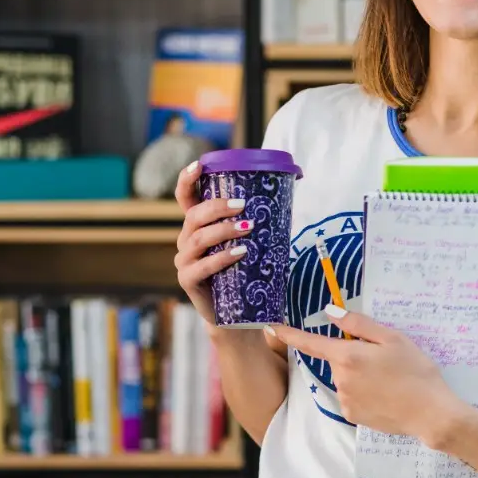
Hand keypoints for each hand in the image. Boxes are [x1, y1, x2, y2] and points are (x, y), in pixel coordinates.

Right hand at [172, 160, 252, 325]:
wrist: (237, 312)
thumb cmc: (244, 270)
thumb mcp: (249, 240)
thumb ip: (258, 216)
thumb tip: (293, 184)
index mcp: (198, 224)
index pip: (185, 197)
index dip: (187, 179)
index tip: (199, 165)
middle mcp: (186, 239)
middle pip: (193, 216)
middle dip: (217, 207)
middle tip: (242, 206)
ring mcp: (184, 260)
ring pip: (197, 239)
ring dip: (223, 230)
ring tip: (248, 228)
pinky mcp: (188, 281)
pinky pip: (201, 267)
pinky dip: (221, 258)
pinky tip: (239, 253)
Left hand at [267, 306, 466, 444]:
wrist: (431, 413)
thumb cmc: (415, 370)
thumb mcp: (392, 338)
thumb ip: (358, 324)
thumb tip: (331, 312)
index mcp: (348, 356)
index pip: (311, 342)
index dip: (290, 334)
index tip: (272, 327)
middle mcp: (341, 379)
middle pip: (337, 359)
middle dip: (352, 355)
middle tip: (383, 358)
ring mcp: (345, 400)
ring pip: (344, 378)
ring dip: (358, 374)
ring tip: (389, 378)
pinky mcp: (352, 416)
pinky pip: (351, 396)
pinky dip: (363, 392)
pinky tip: (384, 394)